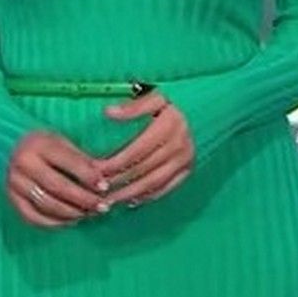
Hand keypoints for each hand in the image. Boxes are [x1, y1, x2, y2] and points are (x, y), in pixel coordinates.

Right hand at [6, 130, 109, 227]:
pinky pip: (33, 217)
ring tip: (89, 214)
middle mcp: (23, 162)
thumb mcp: (66, 143)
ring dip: (72, 213)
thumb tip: (107, 177)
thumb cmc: (48, 146)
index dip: (89, 176)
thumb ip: (84, 160)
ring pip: (46, 204)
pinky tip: (71, 221)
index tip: (105, 186)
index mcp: (39, 144)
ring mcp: (14, 182)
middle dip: (83, 199)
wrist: (16, 148)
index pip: (68, 162)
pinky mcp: (11, 198)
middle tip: (102, 206)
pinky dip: (54, 222)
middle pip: (58, 186)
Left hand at [99, 90, 194, 207]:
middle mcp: (179, 145)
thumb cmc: (172, 104)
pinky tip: (131, 200)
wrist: (201, 111)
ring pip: (152, 183)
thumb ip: (133, 106)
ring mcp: (185, 160)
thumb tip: (109, 112)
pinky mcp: (188, 170)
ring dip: (129, 194)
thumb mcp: (155, 96)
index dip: (114, 163)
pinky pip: (166, 188)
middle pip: (142, 170)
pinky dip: (147, 196)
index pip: (135, 151)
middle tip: (97, 188)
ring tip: (110, 200)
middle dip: (118, 181)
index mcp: (168, 126)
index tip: (95, 169)